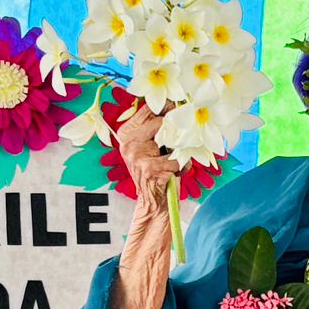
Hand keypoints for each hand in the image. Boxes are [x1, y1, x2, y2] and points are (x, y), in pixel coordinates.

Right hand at [112, 103, 178, 219]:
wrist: (153, 202)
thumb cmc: (158, 172)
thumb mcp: (153, 147)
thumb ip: (158, 128)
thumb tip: (177, 106)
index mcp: (127, 132)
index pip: (148, 109)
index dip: (168, 107)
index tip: (179, 109)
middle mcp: (128, 141)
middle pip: (161, 122)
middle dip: (176, 132)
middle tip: (178, 144)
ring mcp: (136, 154)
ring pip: (171, 140)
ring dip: (179, 153)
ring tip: (173, 164)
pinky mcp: (148, 167)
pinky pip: (176, 159)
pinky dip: (181, 168)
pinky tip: (174, 174)